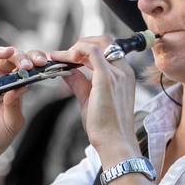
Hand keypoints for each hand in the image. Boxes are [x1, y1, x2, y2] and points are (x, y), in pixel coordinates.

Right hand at [0, 33, 46, 171]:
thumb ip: (15, 103)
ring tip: (10, 51)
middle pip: (10, 60)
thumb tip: (21, 84)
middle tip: (30, 64)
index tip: (45, 63)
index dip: (34, 62)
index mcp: (14, 87)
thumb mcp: (13, 121)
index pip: (25, 68)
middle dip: (22, 57)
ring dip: (1, 52)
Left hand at [50, 36, 138, 165]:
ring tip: (60, 57)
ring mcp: (117, 73)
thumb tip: (67, 71)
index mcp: (124, 75)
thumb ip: (80, 83)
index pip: (108, 50)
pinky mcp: (107, 78)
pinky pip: (92, 51)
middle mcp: (124, 71)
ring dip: (76, 47)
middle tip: (65, 54)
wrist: (115, 143)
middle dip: (83, 43)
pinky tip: (64, 59)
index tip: (70, 57)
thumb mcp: (89, 99)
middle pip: (105, 41)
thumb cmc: (106, 128)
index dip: (87, 49)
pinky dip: (76, 50)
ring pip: (98, 43)